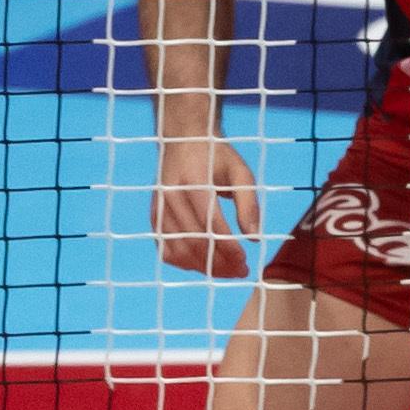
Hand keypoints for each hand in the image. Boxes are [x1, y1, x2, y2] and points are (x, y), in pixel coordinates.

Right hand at [155, 133, 261, 279]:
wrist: (183, 138)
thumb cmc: (216, 154)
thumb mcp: (240, 170)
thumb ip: (248, 202)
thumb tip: (254, 238)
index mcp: (193, 179)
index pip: (209, 222)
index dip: (226, 246)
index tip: (244, 260)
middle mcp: (171, 195)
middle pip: (193, 240)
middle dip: (219, 262)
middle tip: (241, 271)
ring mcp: (159, 207)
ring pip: (178, 249)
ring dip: (203, 267)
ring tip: (227, 271)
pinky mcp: (155, 216)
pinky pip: (166, 249)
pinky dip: (185, 263)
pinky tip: (205, 265)